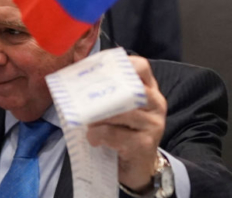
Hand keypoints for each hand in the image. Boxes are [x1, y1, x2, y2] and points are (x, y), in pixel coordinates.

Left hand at [86, 56, 166, 190]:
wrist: (137, 167)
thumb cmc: (122, 133)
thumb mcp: (115, 109)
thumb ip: (105, 93)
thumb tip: (75, 76)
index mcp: (149, 90)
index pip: (140, 67)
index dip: (118, 64)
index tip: (96, 67)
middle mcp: (156, 104)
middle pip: (129, 88)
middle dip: (102, 93)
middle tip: (83, 98)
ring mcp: (153, 124)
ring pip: (120, 112)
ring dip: (97, 117)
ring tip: (87, 123)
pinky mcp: (145, 144)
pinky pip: (114, 133)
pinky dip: (97, 135)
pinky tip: (93, 138)